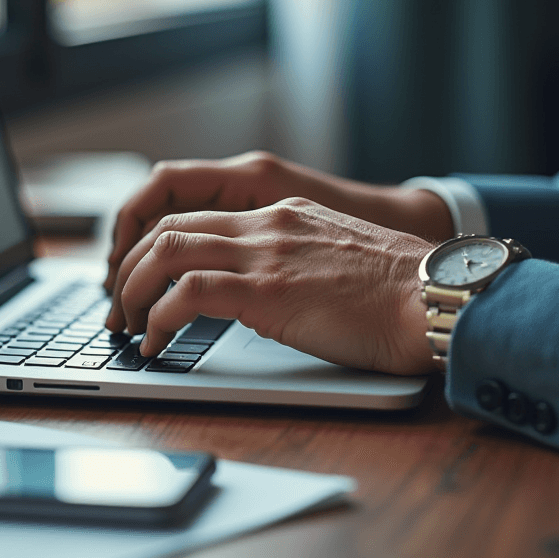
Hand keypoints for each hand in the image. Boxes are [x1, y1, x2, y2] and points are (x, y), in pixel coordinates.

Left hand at [104, 151, 452, 294]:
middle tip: (121, 306)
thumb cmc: (400, 293)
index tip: (143, 281)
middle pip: (168, 228)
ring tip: (128, 325)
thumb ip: (292, 264)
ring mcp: (266, 253)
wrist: (437, 296)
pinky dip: (161, 318)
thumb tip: (261, 296)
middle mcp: (267, 224)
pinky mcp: (268, 289)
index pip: (195, 216)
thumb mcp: (336, 261)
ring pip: (166, 251)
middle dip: (130, 267)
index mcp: (282, 215)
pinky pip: (189, 292)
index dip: (155, 248)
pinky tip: (156, 343)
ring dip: (134, 290)